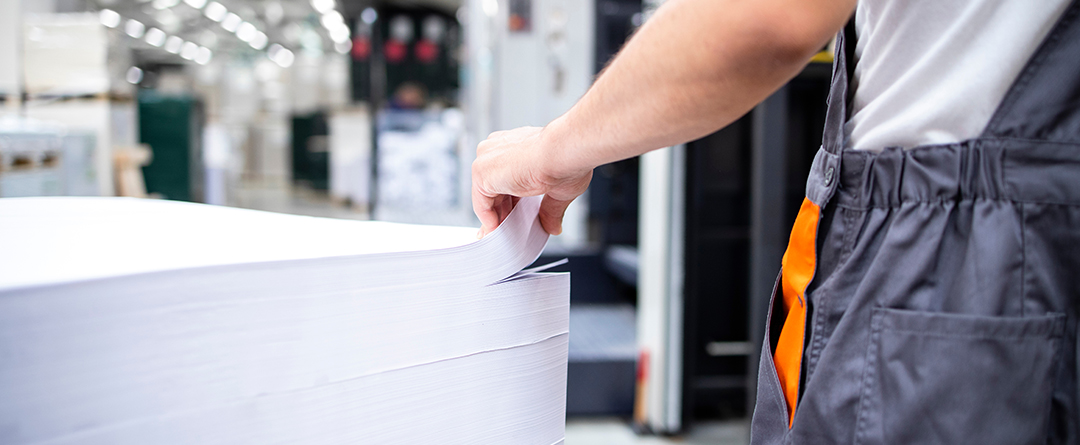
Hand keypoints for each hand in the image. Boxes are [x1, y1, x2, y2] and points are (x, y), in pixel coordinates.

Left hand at [472, 125, 591, 237]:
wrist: (564, 151)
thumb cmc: (566, 160)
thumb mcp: (558, 190)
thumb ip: (549, 209)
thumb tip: (554, 227)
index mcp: (514, 146)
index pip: (505, 177)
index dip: (509, 201)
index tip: (513, 217)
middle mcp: (497, 148)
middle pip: (493, 187)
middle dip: (502, 212)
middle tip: (509, 231)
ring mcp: (487, 158)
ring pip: (486, 196)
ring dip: (495, 218)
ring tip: (506, 235)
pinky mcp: (481, 172)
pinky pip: (480, 203)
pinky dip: (488, 220)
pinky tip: (498, 230)